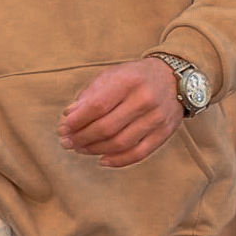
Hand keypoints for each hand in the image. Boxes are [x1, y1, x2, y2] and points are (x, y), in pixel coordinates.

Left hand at [57, 58, 183, 167]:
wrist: (173, 78)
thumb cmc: (136, 76)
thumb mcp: (112, 74)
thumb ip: (90, 93)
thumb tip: (68, 116)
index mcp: (128, 80)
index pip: (98, 105)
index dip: (78, 120)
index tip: (63, 128)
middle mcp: (144, 99)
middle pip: (107, 127)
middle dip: (82, 138)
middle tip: (67, 142)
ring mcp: (156, 118)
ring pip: (121, 143)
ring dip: (96, 149)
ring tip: (80, 149)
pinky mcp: (164, 133)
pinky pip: (139, 153)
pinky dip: (118, 160)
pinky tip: (102, 159)